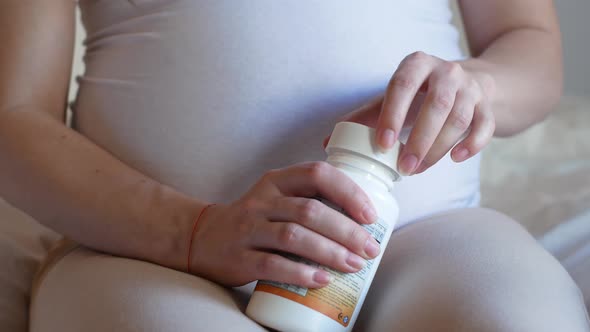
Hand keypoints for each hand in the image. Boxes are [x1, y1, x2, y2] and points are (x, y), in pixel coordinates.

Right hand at [188, 162, 380, 287]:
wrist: (202, 237)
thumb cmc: (253, 220)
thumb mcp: (276, 198)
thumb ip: (309, 200)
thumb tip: (361, 223)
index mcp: (276, 181)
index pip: (317, 174)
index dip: (348, 192)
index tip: (370, 215)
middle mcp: (262, 201)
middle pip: (310, 210)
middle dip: (346, 230)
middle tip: (370, 249)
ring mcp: (248, 229)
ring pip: (294, 236)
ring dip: (329, 252)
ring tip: (354, 265)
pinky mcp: (239, 257)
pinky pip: (273, 264)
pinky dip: (301, 273)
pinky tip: (322, 280)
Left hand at [341, 51, 495, 174]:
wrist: (466, 84)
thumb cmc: (419, 95)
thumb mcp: (392, 99)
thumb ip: (364, 118)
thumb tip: (327, 143)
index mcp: (416, 65)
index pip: (402, 86)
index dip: (392, 115)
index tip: (383, 145)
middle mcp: (446, 71)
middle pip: (436, 105)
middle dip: (419, 140)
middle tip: (404, 169)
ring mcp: (471, 87)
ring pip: (459, 119)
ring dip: (438, 149)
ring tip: (419, 170)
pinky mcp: (487, 105)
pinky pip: (484, 126)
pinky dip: (472, 144)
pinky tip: (455, 159)